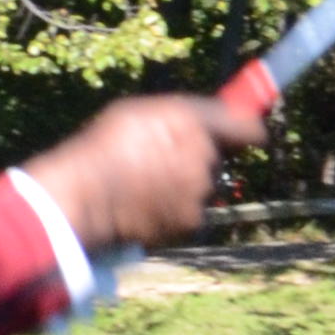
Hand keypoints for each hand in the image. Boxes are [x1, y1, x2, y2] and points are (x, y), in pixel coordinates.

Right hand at [20, 90, 262, 255]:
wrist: (83, 199)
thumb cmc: (101, 150)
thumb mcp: (136, 113)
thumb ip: (178, 115)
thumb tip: (206, 121)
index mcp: (190, 119)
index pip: (246, 125)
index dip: (250, 131)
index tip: (251, 136)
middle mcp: (203, 153)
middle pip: (218, 158)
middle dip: (200, 160)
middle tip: (165, 164)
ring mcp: (200, 190)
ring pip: (203, 188)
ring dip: (186, 188)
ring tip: (146, 187)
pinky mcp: (193, 221)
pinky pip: (192, 214)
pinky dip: (175, 213)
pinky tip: (147, 208)